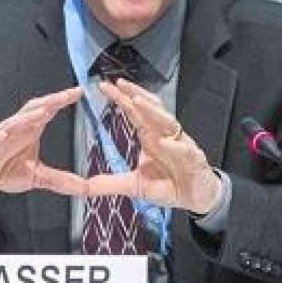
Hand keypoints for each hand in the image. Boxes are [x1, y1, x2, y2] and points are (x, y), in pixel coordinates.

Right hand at [0, 86, 86, 196]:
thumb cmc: (5, 170)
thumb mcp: (38, 177)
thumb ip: (61, 180)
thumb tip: (85, 188)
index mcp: (31, 130)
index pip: (49, 110)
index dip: (63, 100)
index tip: (79, 92)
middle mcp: (18, 128)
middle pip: (35, 109)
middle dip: (51, 100)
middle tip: (67, 95)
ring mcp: (2, 136)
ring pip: (16, 121)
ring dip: (29, 116)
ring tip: (43, 111)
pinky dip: (0, 136)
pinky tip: (5, 134)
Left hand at [87, 79, 221, 213]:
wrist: (196, 199)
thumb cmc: (168, 185)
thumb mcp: (134, 186)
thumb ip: (110, 184)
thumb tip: (85, 186)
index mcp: (150, 137)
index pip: (134, 113)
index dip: (121, 99)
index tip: (104, 87)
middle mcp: (164, 135)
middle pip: (150, 109)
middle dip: (134, 94)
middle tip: (118, 84)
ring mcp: (180, 145)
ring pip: (168, 122)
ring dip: (153, 112)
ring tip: (138, 102)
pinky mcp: (194, 160)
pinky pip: (184, 150)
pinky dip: (175, 146)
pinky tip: (165, 142)